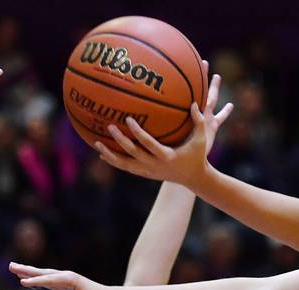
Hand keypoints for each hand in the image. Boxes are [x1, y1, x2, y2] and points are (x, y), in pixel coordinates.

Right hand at [9, 262, 112, 289]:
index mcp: (70, 279)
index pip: (49, 280)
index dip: (36, 281)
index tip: (22, 282)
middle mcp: (65, 276)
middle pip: (43, 272)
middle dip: (27, 270)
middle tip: (11, 266)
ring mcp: (63, 279)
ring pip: (43, 274)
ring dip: (28, 271)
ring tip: (13, 268)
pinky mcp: (62, 284)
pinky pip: (46, 280)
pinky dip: (35, 278)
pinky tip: (25, 278)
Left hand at [95, 62, 232, 186]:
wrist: (194, 179)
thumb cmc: (197, 155)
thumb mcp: (201, 139)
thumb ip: (198, 121)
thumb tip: (193, 101)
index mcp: (167, 156)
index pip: (149, 144)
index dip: (137, 133)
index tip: (128, 120)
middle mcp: (155, 165)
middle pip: (133, 154)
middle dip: (120, 141)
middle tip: (110, 127)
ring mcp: (148, 171)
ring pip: (125, 165)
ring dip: (110, 155)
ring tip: (97, 144)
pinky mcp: (145, 174)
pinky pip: (126, 167)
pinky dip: (114, 161)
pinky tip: (103, 154)